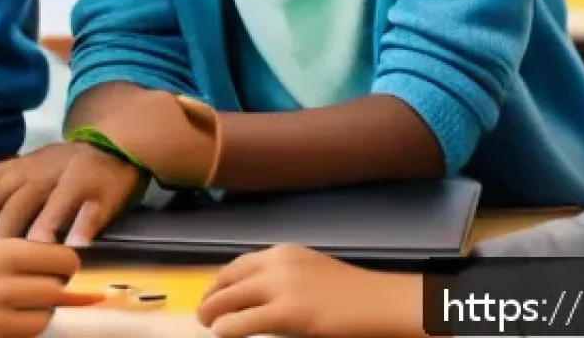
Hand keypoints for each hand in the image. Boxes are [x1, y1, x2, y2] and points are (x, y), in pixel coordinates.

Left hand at [0, 141, 145, 245]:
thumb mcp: (26, 171)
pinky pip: (85, 212)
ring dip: (28, 236)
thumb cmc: (63, 169)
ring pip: (38, 202)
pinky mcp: (97, 190)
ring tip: (26, 264)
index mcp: (15, 167)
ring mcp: (67, 176)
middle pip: (2, 201)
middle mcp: (36, 168)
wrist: (113, 146)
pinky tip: (74, 249)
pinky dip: (79, 231)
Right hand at [0, 237, 100, 337]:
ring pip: (45, 316)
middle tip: (58, 285)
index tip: (69, 266)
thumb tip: (49, 247)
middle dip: (61, 289)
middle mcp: (3, 281)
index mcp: (2, 251)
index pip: (57, 257)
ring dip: (46, 311)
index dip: (69, 264)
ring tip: (37, 303)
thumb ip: (11, 245)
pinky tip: (21, 318)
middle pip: (56, 289)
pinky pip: (26, 334)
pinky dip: (29, 327)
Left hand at [197, 245, 422, 337]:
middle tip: (202, 311)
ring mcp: (282, 286)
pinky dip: (228, 327)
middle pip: (231, 278)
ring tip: (206, 322)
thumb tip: (258, 299)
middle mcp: (278, 263)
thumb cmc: (352, 296)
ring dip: (214, 310)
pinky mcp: (288, 312)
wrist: (381, 303)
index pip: (241, 264)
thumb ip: (285, 282)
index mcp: (284, 253)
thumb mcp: (312, 276)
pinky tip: (220, 333)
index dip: (221, 280)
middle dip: (212, 295)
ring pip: (233, 297)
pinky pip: (246, 321)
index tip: (212, 292)